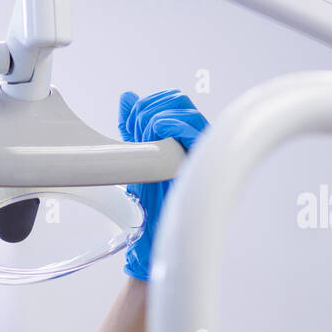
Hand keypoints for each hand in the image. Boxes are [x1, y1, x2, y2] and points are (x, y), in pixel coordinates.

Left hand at [117, 89, 208, 280]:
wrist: (154, 234)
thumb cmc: (149, 200)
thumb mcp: (136, 156)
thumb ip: (133, 127)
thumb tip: (128, 97)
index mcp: (180, 135)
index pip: (170, 100)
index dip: (147, 105)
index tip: (128, 124)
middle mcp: (194, 139)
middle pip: (178, 100)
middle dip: (150, 108)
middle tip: (134, 129)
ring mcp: (201, 148)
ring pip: (185, 110)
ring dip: (158, 115)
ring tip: (143, 134)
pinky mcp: (203, 159)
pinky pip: (194, 128)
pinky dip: (173, 123)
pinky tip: (157, 132)